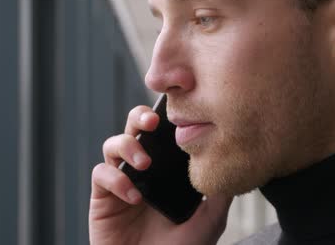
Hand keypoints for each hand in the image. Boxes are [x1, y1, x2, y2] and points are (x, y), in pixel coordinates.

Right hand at [89, 105, 232, 244]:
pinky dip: (115, 179)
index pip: (162, 134)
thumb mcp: (209, 220)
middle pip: (134, 128)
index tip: (176, 113)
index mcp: (165, 171)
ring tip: (143, 164)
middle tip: (153, 122)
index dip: (165, 117)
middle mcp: (142, 172)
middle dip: (140, 117)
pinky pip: (100, 173)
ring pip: (112, 144)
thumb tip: (234, 163)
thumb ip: (219, 192)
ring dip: (127, 146)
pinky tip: (133, 197)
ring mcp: (121, 182)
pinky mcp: (102, 198)